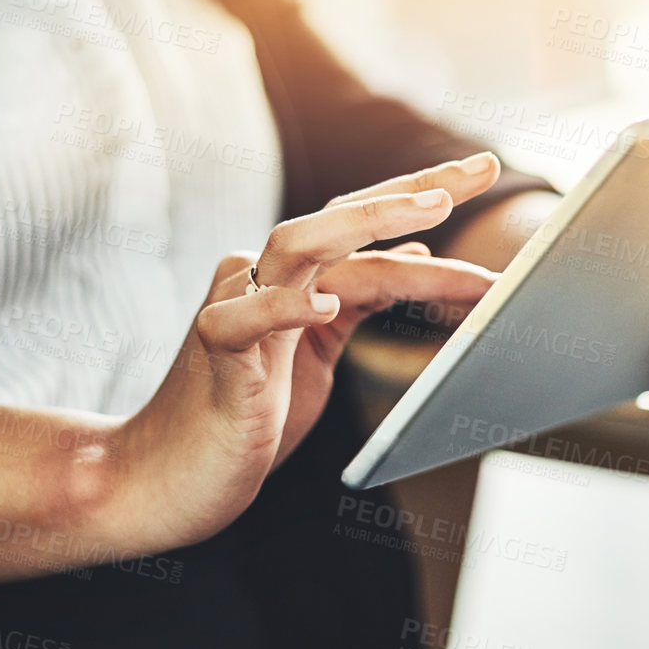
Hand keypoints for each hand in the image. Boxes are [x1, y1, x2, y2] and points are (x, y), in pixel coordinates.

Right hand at [108, 155, 502, 552]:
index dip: (422, 191)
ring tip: (429, 215)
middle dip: (413, 190)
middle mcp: (262, 276)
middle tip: (479, 174)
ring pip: (298, 244)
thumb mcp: (319, 350)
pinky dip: (286, 307)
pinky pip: (244, 318)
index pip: (362, 219)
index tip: (484, 170)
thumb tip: (415, 258)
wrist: (164, 479)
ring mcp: (233, 307)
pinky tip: (325, 307)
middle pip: (340, 215)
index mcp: (292, 276)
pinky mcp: (214, 354)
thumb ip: (357, 299)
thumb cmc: (242, 415)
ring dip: (367, 224)